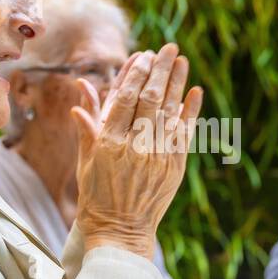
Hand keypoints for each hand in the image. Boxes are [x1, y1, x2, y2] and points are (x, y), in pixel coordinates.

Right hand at [70, 43, 203, 259]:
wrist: (120, 231)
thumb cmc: (97, 195)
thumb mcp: (85, 159)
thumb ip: (87, 123)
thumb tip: (82, 87)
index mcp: (109, 143)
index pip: (124, 98)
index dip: (135, 74)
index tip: (142, 55)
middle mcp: (135, 147)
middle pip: (150, 98)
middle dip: (160, 69)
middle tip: (168, 47)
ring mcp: (157, 157)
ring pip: (169, 111)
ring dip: (177, 83)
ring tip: (181, 60)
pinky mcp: (175, 167)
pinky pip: (185, 133)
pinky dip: (191, 112)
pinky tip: (195, 91)